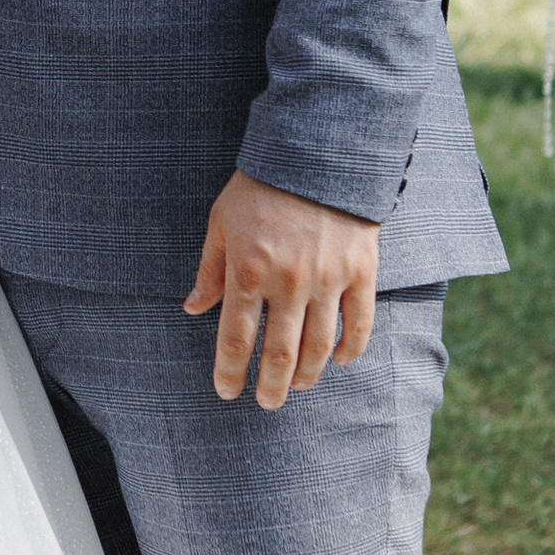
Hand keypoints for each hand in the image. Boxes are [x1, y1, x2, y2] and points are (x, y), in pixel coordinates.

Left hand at [184, 174, 378, 409]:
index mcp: (248, 271)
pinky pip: (358, 323)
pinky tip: (337, 361)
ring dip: (307, 375)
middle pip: (280, 354)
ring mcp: (329, 279)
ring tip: (298, 387)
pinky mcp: (361, 271)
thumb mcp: (222, 222)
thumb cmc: (261, 186)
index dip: (230, 372)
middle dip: (271, 387)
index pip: (236, 339)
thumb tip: (193, 310)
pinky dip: (348, 349)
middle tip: (267, 403)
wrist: (319, 151)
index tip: (227, 392)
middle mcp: (288, 283)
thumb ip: (210, 270)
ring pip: (319, 346)